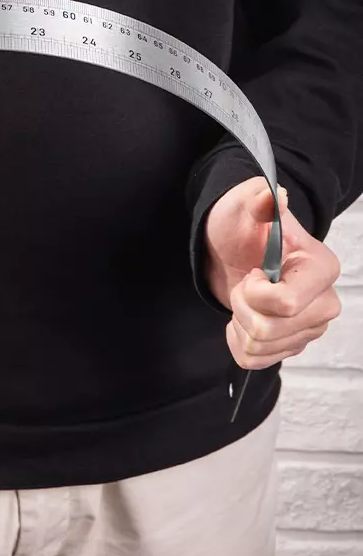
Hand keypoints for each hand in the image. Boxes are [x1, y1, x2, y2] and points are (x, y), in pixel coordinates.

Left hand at [204, 176, 341, 369]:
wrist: (231, 249)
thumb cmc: (241, 227)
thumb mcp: (245, 208)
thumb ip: (260, 202)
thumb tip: (275, 195)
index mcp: (321, 269)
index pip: (286, 304)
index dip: (255, 293)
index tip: (252, 272)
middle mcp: (324, 303)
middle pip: (269, 330)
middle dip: (242, 306)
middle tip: (245, 283)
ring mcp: (309, 328)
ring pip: (260, 347)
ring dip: (239, 322)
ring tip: (245, 298)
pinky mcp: (290, 344)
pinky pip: (254, 359)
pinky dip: (238, 341)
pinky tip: (241, 319)